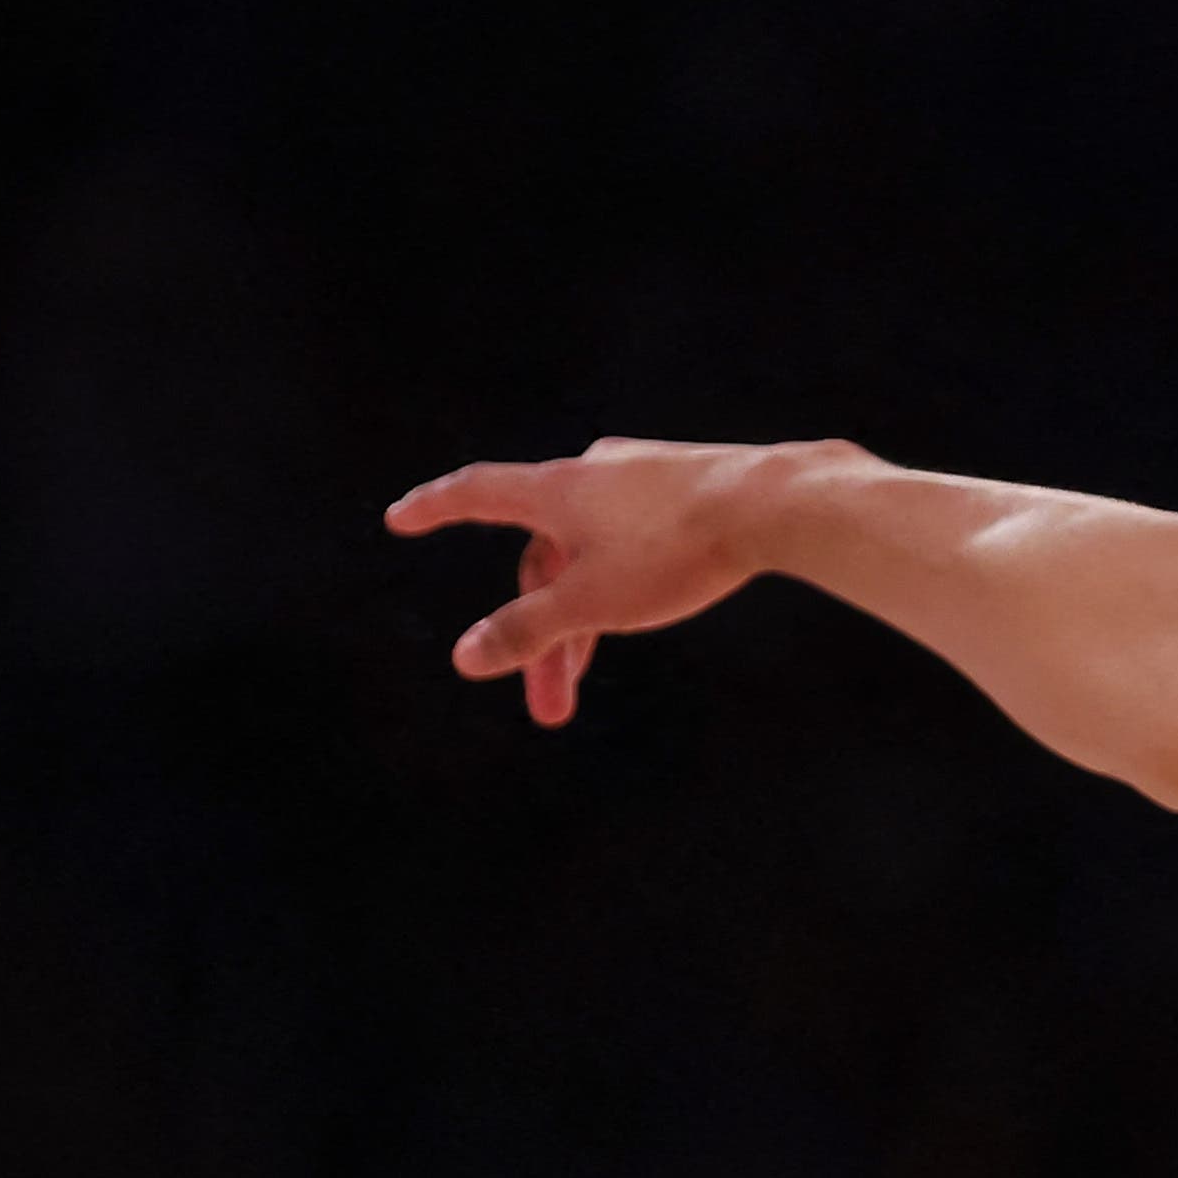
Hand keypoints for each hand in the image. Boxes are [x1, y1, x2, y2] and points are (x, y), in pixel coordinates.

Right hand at [384, 437, 804, 726]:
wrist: (776, 503)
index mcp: (556, 489)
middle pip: (543, 557)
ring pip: (590, 552)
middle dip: (540, 635)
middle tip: (550, 707)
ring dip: (582, 617)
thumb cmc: (677, 551)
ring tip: (586, 677)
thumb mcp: (592, 604)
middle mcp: (591, 470)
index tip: (401, 517)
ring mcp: (641, 473)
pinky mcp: (686, 483)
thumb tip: (465, 657)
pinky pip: (633, 537)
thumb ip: (527, 631)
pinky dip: (620, 582)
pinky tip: (644, 605)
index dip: (434, 507)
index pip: (475, 492)